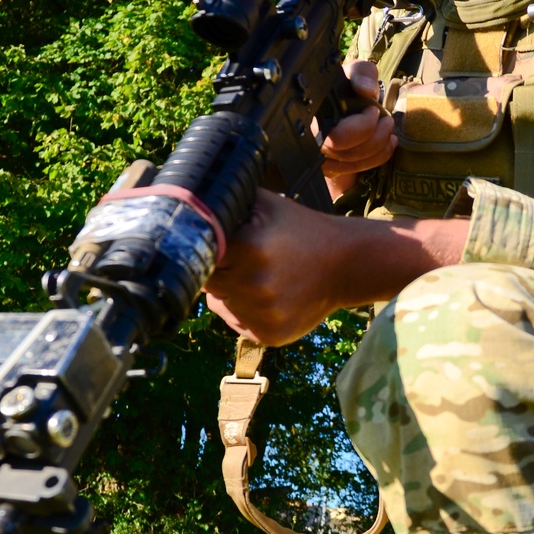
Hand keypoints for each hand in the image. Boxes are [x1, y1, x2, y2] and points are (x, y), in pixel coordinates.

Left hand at [204, 192, 470, 347]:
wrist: (346, 264)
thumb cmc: (301, 229)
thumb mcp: (266, 204)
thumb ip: (227, 201)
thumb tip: (186, 198)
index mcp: (249, 246)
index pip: (200, 253)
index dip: (208, 249)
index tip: (221, 246)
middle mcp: (253, 284)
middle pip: (208, 281)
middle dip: (220, 270)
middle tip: (245, 260)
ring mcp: (262, 313)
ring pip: (220, 304)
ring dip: (231, 293)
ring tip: (260, 277)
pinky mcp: (268, 334)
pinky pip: (237, 322)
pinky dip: (245, 311)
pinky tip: (268, 296)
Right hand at [319, 60, 395, 200]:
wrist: (347, 101)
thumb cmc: (350, 85)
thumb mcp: (357, 71)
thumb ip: (361, 74)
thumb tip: (365, 90)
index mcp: (314, 115)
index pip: (335, 137)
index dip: (361, 127)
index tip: (372, 110)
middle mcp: (313, 141)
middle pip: (346, 154)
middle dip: (374, 137)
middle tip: (386, 119)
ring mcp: (321, 158)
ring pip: (354, 162)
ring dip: (380, 144)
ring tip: (388, 126)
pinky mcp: (334, 168)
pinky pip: (359, 168)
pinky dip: (379, 156)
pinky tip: (388, 141)